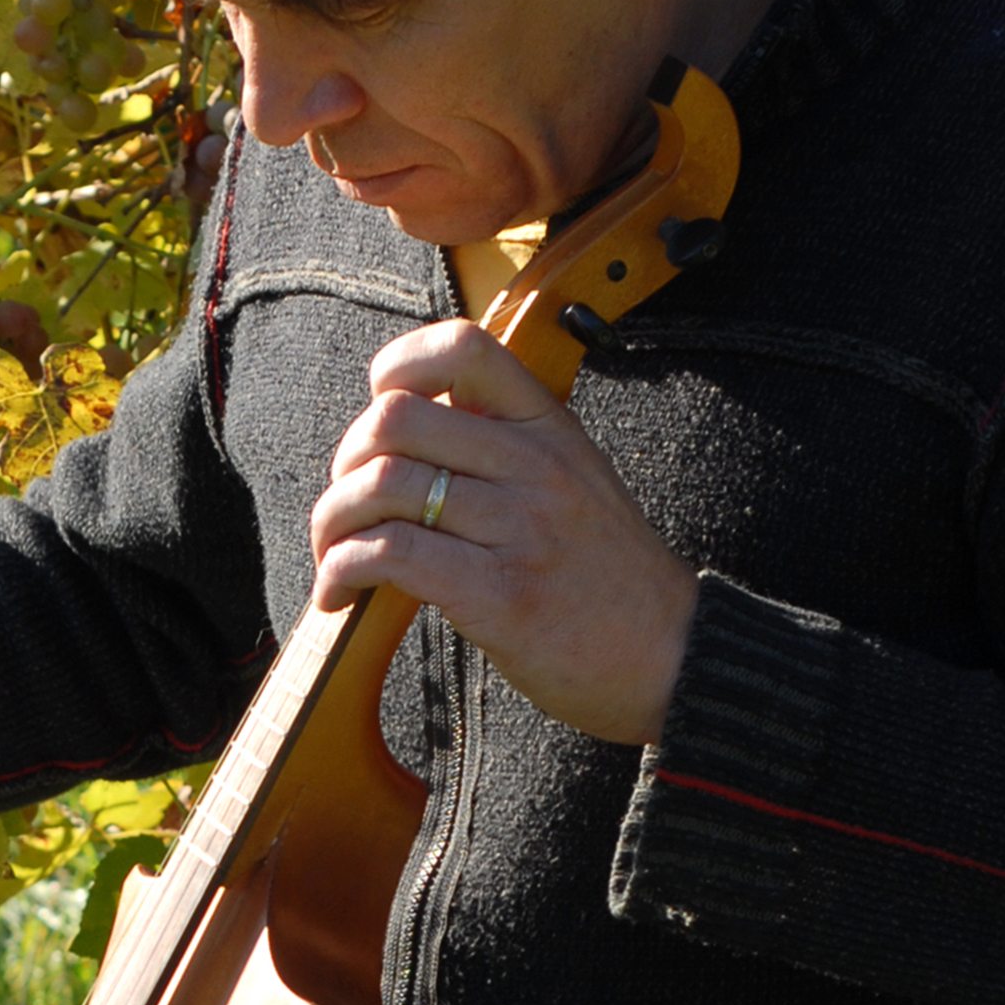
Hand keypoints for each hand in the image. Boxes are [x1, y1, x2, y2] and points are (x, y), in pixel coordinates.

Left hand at [308, 320, 698, 745]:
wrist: (673, 657)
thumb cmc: (607, 581)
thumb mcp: (573, 483)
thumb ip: (503, 450)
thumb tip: (403, 435)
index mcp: (549, 427)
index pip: (462, 347)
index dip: (397, 369)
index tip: (377, 420)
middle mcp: (535, 465)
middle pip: (393, 420)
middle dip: (343, 466)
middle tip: (347, 511)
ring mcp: (520, 527)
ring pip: (380, 487)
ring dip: (331, 527)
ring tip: (334, 560)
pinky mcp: (500, 594)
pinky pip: (390, 554)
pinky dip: (343, 571)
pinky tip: (342, 595)